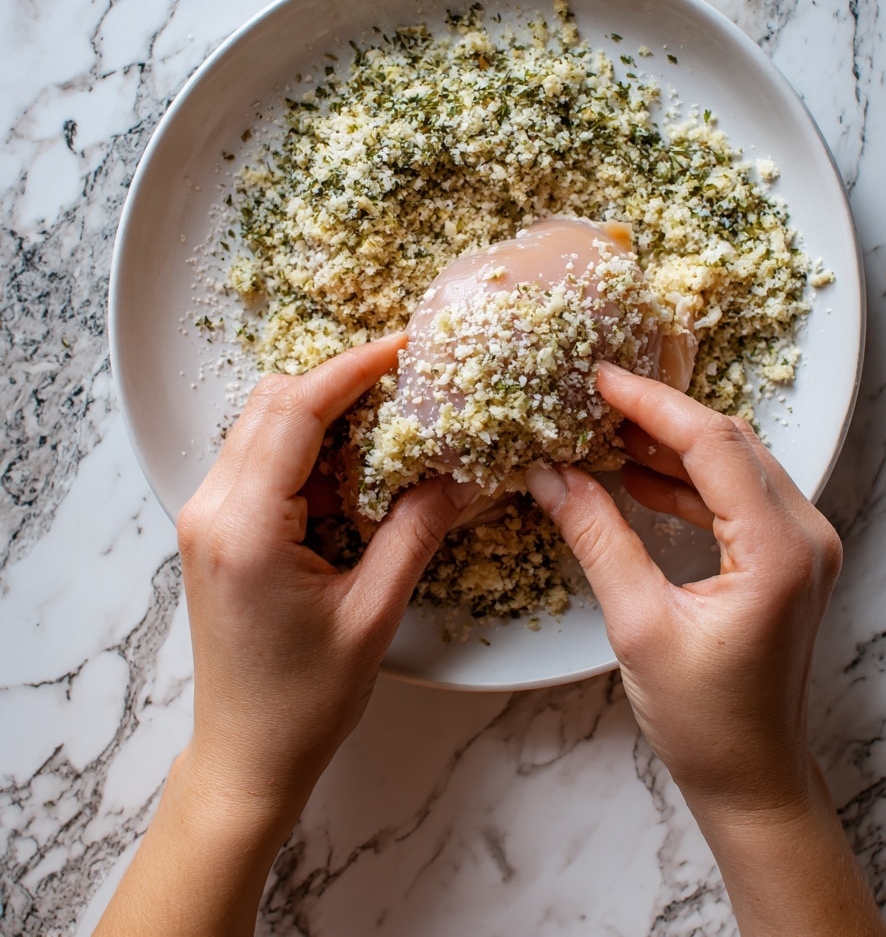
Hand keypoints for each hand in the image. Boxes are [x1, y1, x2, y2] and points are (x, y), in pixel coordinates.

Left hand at [95, 335, 476, 936]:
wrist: (245, 757)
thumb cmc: (304, 701)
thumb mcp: (373, 614)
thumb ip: (416, 530)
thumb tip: (462, 471)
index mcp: (246, 528)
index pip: (294, 412)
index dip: (351, 369)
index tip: (401, 346)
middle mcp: (211, 510)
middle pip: (271, 405)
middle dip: (338, 385)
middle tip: (403, 388)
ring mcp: (204, 519)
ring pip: (260, 427)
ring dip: (320, 417)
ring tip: (386, 431)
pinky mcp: (213, 531)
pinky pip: (257, 461)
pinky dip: (304, 451)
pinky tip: (350, 475)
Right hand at [525, 365, 885, 936]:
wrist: (752, 776)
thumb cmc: (705, 719)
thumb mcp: (638, 624)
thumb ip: (596, 537)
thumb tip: (549, 475)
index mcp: (777, 549)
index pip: (713, 443)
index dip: (652, 403)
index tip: (600, 378)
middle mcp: (804, 535)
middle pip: (729, 442)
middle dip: (660, 415)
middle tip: (596, 399)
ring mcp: (801, 545)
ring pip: (733, 462)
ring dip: (672, 444)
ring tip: (607, 432)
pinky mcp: (785, 558)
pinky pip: (735, 495)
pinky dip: (687, 479)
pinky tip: (638, 476)